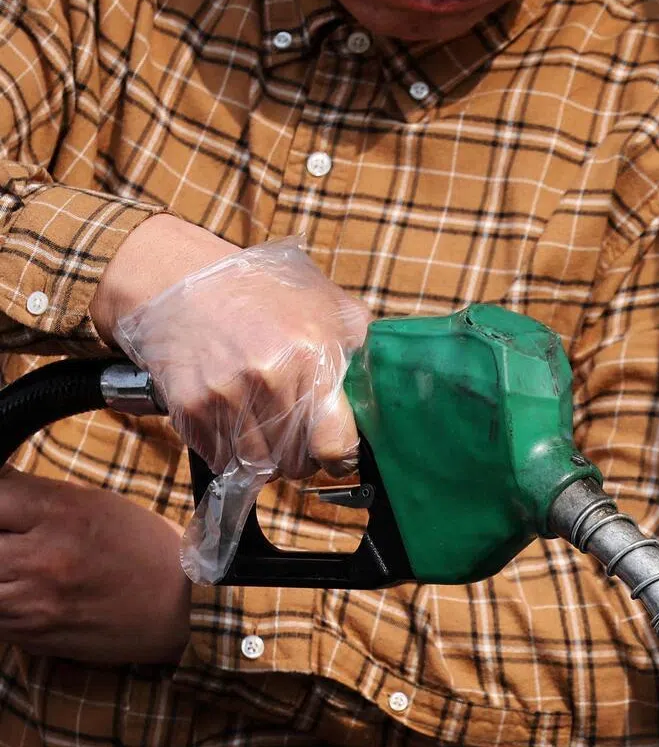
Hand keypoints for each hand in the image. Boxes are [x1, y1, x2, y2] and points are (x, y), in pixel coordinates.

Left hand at [0, 470, 189, 664]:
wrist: (180, 608)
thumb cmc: (143, 549)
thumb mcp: (97, 503)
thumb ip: (38, 496)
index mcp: (62, 514)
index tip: (6, 508)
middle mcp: (41, 558)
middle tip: (13, 539)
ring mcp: (31, 602)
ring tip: (15, 567)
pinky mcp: (29, 634)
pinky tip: (17, 591)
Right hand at [91, 219, 371, 581]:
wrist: (178, 278)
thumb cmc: (262, 291)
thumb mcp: (326, 303)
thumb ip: (361, 344)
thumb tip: (393, 383)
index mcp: (311, 356)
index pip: (335, 445)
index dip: (340, 457)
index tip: (338, 453)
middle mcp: (268, 379)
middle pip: (298, 463)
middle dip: (304, 456)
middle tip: (299, 432)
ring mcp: (225, 396)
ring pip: (261, 467)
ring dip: (268, 458)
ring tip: (268, 425)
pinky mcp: (190, 408)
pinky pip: (223, 459)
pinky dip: (232, 451)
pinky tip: (236, 419)